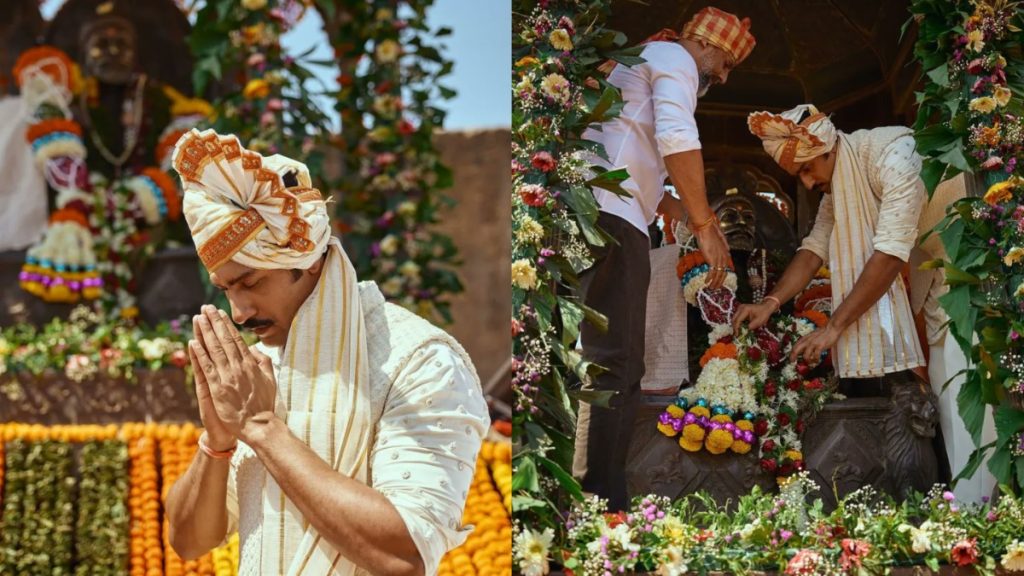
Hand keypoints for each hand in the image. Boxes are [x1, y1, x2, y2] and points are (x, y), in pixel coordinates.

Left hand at [191, 305, 276, 442]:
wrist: (259, 425)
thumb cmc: (264, 405)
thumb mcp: (270, 380)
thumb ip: (264, 363)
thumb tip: (256, 349)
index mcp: (251, 364)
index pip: (236, 340)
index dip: (227, 325)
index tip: (220, 313)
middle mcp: (239, 367)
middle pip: (224, 340)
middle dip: (214, 322)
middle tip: (206, 308)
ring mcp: (227, 377)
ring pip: (214, 350)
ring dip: (205, 332)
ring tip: (198, 318)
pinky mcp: (218, 388)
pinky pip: (207, 368)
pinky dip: (199, 354)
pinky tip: (193, 342)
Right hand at [694, 223, 730, 289]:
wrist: (707, 229)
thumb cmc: (710, 233)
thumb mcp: (717, 241)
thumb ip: (719, 246)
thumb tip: (721, 249)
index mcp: (726, 253)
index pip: (726, 267)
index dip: (723, 275)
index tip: (719, 280)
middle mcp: (724, 257)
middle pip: (724, 274)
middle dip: (720, 282)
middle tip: (715, 287)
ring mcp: (719, 260)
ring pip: (719, 275)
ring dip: (715, 283)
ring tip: (711, 288)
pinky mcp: (713, 261)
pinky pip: (712, 273)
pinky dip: (709, 279)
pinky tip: (706, 282)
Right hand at [732, 300, 777, 333]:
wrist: (766, 307)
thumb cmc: (763, 313)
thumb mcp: (759, 321)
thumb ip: (751, 327)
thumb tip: (744, 332)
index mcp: (745, 309)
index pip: (737, 320)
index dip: (736, 328)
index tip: (737, 335)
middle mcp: (740, 308)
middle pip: (734, 319)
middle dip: (735, 328)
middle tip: (737, 335)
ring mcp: (740, 309)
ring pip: (734, 319)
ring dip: (736, 326)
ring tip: (739, 332)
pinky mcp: (740, 311)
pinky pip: (737, 318)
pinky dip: (738, 324)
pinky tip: (741, 328)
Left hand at [790, 324, 841, 364]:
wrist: (831, 328)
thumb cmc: (822, 333)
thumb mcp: (811, 336)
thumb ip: (806, 342)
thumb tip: (802, 350)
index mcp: (804, 339)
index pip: (794, 347)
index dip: (791, 354)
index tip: (790, 359)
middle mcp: (807, 341)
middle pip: (796, 350)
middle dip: (793, 357)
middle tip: (793, 362)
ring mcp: (813, 344)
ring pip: (805, 356)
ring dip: (807, 361)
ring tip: (810, 362)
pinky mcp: (820, 346)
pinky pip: (816, 356)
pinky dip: (816, 360)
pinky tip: (817, 360)